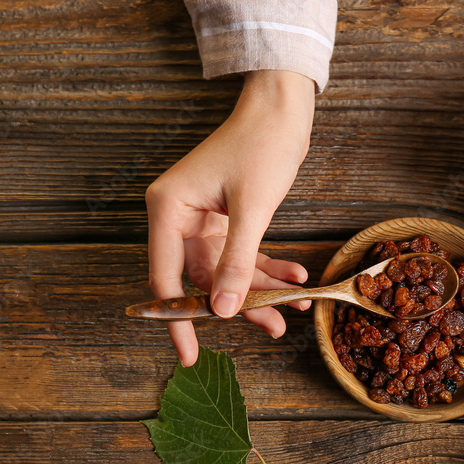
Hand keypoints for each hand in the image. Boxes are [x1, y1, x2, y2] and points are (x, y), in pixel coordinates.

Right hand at [146, 70, 315, 365]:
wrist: (283, 109)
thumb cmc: (262, 145)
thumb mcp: (252, 210)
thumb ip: (237, 263)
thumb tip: (222, 311)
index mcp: (169, 209)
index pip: (166, 278)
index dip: (178, 319)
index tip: (189, 355)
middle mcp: (179, 216)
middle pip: (202, 279)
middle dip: (240, 304)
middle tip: (272, 327)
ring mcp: (203, 219)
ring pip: (227, 272)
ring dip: (261, 289)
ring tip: (295, 305)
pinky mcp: (226, 219)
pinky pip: (243, 255)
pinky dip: (268, 268)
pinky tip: (297, 278)